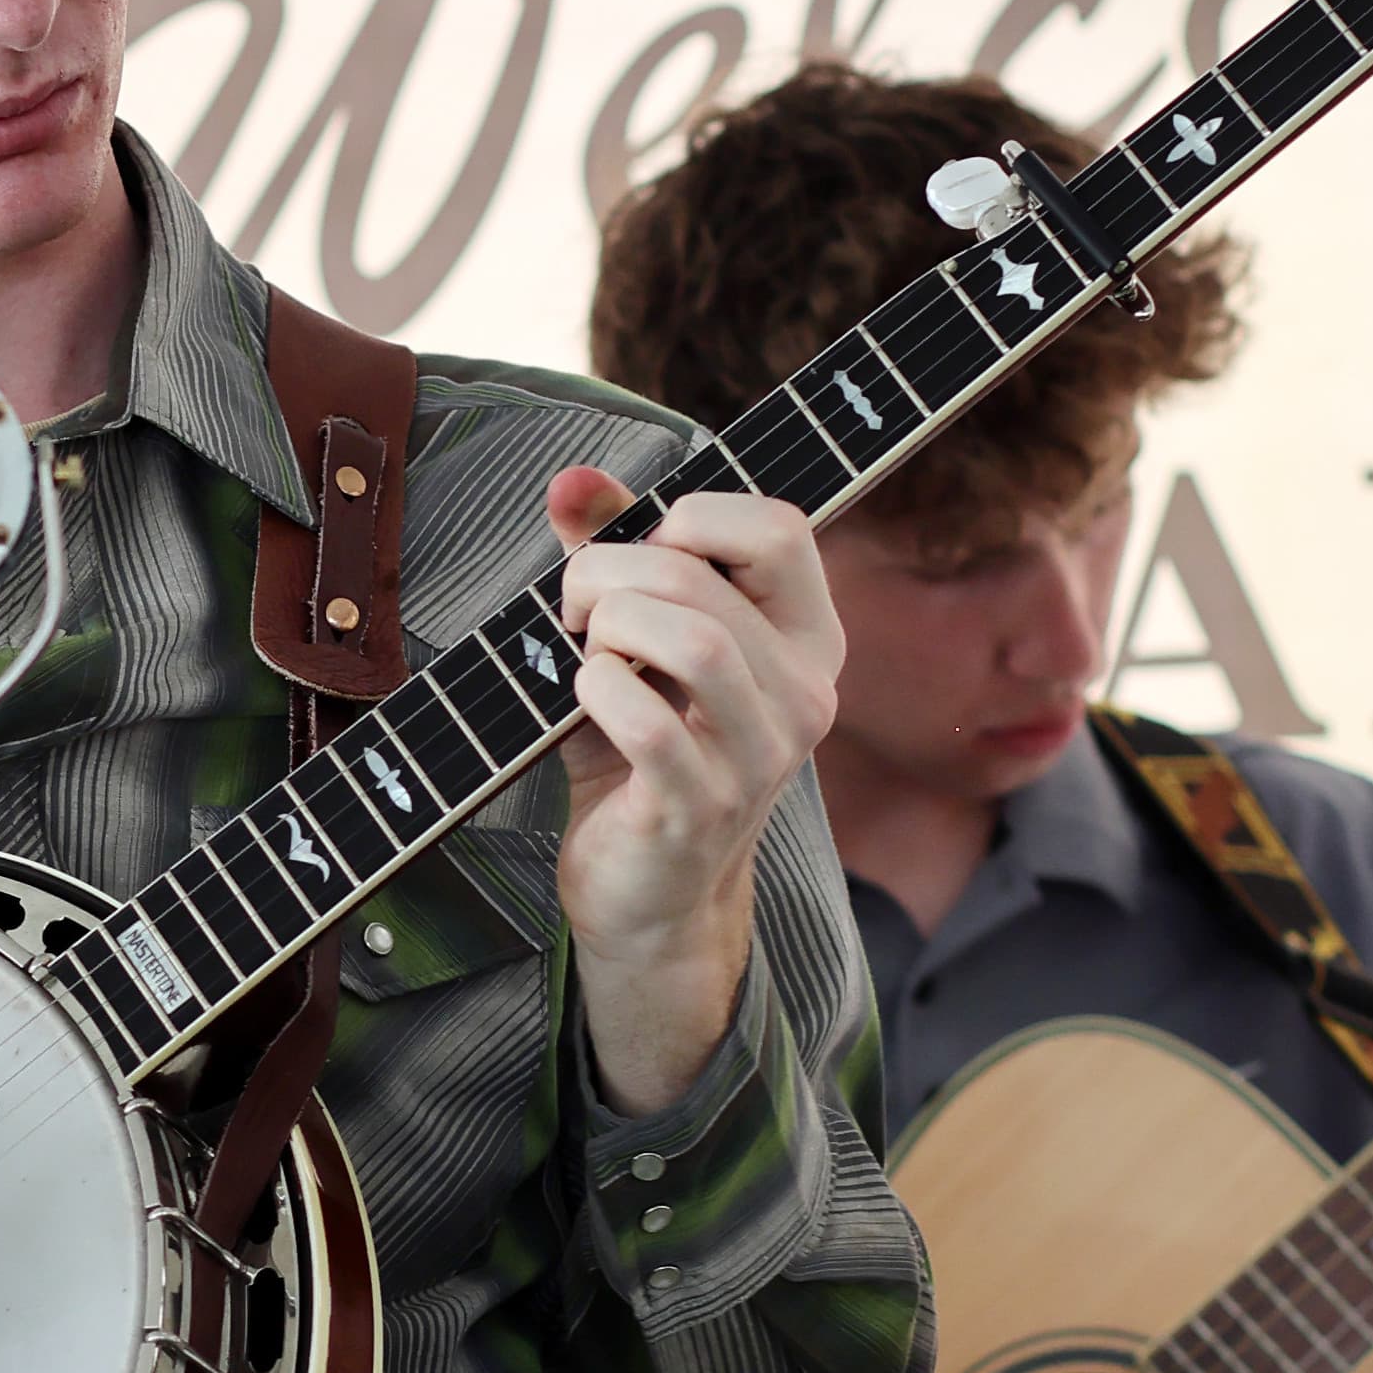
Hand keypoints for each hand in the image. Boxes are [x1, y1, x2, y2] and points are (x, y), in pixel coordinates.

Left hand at [546, 468, 842, 1116]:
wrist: (646, 892)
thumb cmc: (640, 751)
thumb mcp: (633, 643)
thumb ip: (610, 553)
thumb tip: (568, 480)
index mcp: (805, 638)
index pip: (781, 527)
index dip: (694, 516)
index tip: (644, 553)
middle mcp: (803, 695)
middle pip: (702, 579)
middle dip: (609, 572)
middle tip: (572, 608)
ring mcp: (760, 758)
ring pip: (694, 638)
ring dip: (609, 625)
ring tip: (584, 650)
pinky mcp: (701, 809)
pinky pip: (648, 721)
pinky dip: (597, 689)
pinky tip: (584, 698)